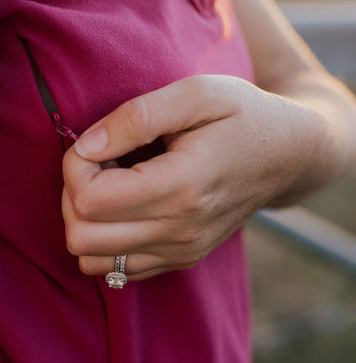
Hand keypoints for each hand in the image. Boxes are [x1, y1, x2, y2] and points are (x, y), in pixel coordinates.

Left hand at [62, 74, 319, 280]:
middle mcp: (181, 231)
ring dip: (84, 220)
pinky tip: (125, 204)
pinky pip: (114, 269)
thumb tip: (86, 147)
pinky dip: (104, 239)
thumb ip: (137, 116)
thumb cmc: (241, 114)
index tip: (97, 141)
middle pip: (82, 235)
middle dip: (73, 193)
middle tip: (99, 162)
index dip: (74, 165)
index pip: (89, 199)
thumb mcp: (196, 93)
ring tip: (110, 184)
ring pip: (90, 259)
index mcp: (182, 186)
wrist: (288, 154)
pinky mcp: (180, 261)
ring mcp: (181, 252)